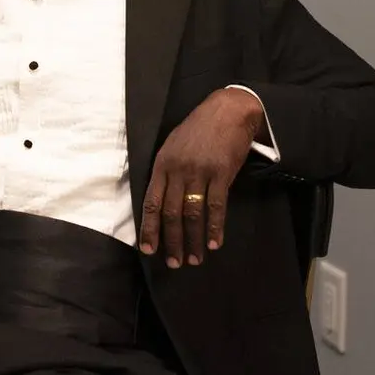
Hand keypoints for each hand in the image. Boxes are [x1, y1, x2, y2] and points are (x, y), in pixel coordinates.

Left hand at [139, 88, 264, 268]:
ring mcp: (199, 172)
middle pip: (170, 213)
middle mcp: (177, 170)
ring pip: (192, 213)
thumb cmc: (198, 130)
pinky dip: (214, 227)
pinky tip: (213, 243)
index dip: (149, 229)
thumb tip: (160, 201)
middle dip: (171, 241)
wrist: (227, 111)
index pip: (151, 202)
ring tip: (193, 259)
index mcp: (162, 164)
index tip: (148, 250)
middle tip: (173, 263)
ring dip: (192, 240)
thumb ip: (166, 172)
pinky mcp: (221, 173)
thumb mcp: (172, 146)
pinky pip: (216, 206)